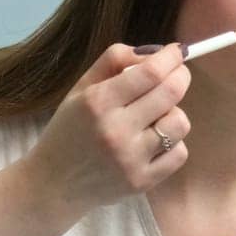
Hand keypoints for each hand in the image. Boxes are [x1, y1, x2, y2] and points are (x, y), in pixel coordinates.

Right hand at [20, 42, 191, 220]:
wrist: (54, 183)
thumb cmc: (70, 130)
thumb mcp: (81, 88)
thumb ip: (114, 61)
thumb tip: (155, 52)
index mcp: (97, 102)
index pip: (150, 72)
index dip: (171, 57)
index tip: (177, 52)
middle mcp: (115, 130)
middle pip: (171, 92)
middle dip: (181, 76)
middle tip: (178, 74)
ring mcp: (130, 159)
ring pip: (180, 123)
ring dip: (174, 113)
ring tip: (157, 115)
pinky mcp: (142, 182)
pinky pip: (179, 153)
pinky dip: (172, 144)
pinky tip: (154, 142)